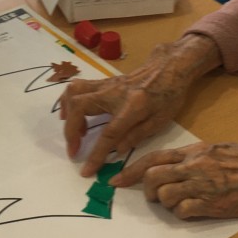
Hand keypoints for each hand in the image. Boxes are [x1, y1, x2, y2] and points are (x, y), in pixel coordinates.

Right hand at [60, 34, 221, 176]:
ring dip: (67, 114)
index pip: (108, 134)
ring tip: (75, 132)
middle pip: (80, 106)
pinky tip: (74, 115)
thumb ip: (137, 135)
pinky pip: (78, 88)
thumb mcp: (160, 120)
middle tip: (74, 150)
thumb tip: (117, 151)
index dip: (95, 154)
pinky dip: (70, 103)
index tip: (86, 170)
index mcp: (132, 106)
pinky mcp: (103, 81)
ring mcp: (107, 84)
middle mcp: (114, 93)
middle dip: (70, 131)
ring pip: (74, 92)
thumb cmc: (169, 94)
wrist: (169, 67)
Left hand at [114, 143, 237, 219]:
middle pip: (152, 176)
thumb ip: (197, 156)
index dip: (131, 169)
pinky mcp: (212, 206)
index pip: (154, 157)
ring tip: (178, 202)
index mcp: (196, 150)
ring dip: (164, 202)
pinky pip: (182, 211)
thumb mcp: (221, 148)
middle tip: (151, 196)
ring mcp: (203, 186)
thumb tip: (177, 165)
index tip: (117, 180)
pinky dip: (182, 213)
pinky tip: (194, 210)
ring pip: (163, 196)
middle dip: (145, 189)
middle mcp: (195, 166)